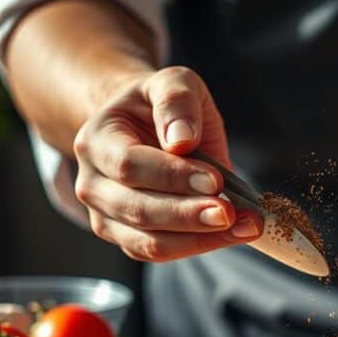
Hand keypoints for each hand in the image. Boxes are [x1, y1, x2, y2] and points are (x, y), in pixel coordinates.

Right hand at [73, 66, 261, 261]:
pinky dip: (200, 246)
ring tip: (245, 225)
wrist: (145, 128)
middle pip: (138, 210)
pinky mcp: (128, 239)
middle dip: (189, 215)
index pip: (129, 165)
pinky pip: (162, 253)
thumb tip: (181, 139)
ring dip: (200, 238)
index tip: (215, 179)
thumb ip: (176, 101)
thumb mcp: (173, 83)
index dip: (172, 176)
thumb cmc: (161, 107)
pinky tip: (233, 233)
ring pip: (150, 242)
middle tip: (232, 213)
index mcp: (96, 141)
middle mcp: (92, 184)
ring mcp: (107, 217)